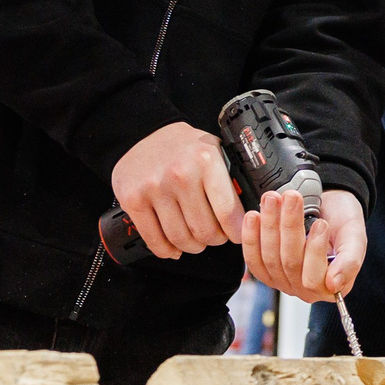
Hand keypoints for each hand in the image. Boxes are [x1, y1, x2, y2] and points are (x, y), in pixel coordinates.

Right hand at [109, 122, 241, 257]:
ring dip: (192, 246)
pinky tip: (174, 248)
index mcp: (206, 162)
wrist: (144, 134)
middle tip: (215, 237)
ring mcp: (155, 189)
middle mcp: (181, 175)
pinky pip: (154, 240)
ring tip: (196, 241)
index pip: (228, 212)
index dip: (236, 232)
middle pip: (205, 230)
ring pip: (181, 239)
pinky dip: (167, 250)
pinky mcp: (133, 200)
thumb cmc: (184, 148)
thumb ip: (230, 180)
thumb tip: (251, 212)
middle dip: (214, 240)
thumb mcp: (215, 152)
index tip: (237, 235)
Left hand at [243, 187, 366, 303]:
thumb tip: (335, 285)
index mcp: (329, 286)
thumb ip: (351, 260)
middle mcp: (304, 288)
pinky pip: (253, 259)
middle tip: (291, 197)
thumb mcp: (355, 236)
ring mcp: (282, 279)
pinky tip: (253, 216)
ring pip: (270, 258)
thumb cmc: (343, 221)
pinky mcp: (265, 268)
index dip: (315, 249)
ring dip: (269, 225)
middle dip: (289, 227)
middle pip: (290, 263)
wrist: (328, 206)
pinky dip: (250, 237)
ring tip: (273, 198)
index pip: (314, 278)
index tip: (321, 223)